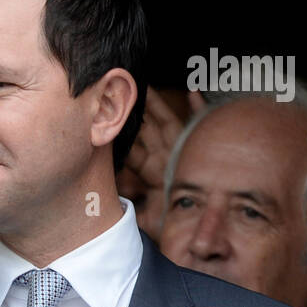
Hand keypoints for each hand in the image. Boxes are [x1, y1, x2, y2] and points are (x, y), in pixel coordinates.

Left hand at [121, 90, 206, 236]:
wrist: (202, 220)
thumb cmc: (177, 219)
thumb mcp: (150, 221)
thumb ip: (132, 218)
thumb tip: (108, 218)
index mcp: (151, 171)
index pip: (131, 150)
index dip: (118, 136)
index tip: (103, 121)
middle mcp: (164, 156)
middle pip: (146, 129)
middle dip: (134, 111)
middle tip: (119, 90)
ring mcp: (181, 149)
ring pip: (166, 121)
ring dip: (157, 105)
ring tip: (146, 85)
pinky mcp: (199, 147)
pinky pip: (200, 124)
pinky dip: (199, 107)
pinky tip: (193, 90)